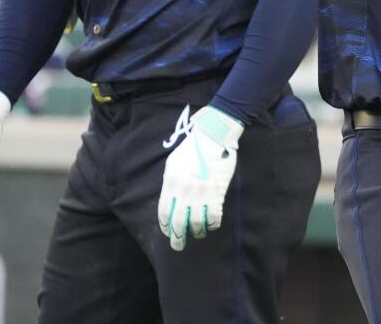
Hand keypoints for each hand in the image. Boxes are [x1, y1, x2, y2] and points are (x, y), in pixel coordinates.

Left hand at [158, 105, 243, 250]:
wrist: (213, 135)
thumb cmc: (193, 147)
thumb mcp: (173, 163)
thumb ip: (170, 182)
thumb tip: (170, 199)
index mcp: (171, 183)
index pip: (164, 213)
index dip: (165, 226)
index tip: (168, 232)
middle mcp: (184, 191)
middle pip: (178, 223)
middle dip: (178, 238)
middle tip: (178, 246)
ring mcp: (200, 193)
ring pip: (196, 223)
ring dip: (197, 232)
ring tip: (198, 234)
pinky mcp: (216, 192)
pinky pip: (213, 216)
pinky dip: (212, 224)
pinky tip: (212, 225)